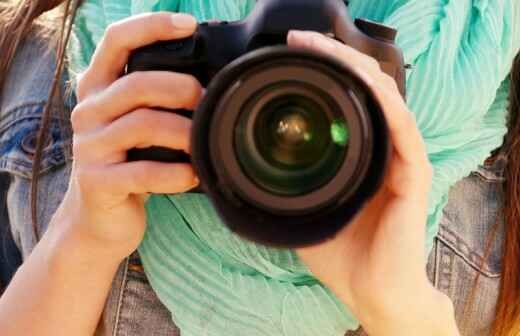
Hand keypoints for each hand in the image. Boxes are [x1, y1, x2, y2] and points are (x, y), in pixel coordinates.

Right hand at [49, 13, 201, 263]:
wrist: (98, 219)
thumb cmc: (128, 164)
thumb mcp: (135, 125)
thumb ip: (156, 101)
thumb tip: (209, 82)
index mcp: (98, 89)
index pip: (116, 41)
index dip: (151, 26)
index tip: (189, 24)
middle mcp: (88, 112)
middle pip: (136, 84)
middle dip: (180, 88)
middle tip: (205, 103)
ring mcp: (89, 148)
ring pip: (142, 125)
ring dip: (184, 133)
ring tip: (204, 143)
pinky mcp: (97, 182)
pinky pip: (143, 172)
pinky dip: (176, 174)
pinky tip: (192, 175)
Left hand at [287, 31, 454, 333]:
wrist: (372, 293)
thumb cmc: (341, 255)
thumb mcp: (301, 211)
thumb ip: (284, 187)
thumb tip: (241, 172)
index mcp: (358, 157)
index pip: (347, 100)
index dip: (324, 72)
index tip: (292, 55)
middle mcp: (381, 151)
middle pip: (366, 89)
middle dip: (337, 59)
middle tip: (302, 41)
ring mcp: (400, 160)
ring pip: (386, 99)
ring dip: (357, 69)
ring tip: (325, 48)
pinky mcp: (414, 176)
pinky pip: (403, 130)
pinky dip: (384, 102)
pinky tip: (363, 80)